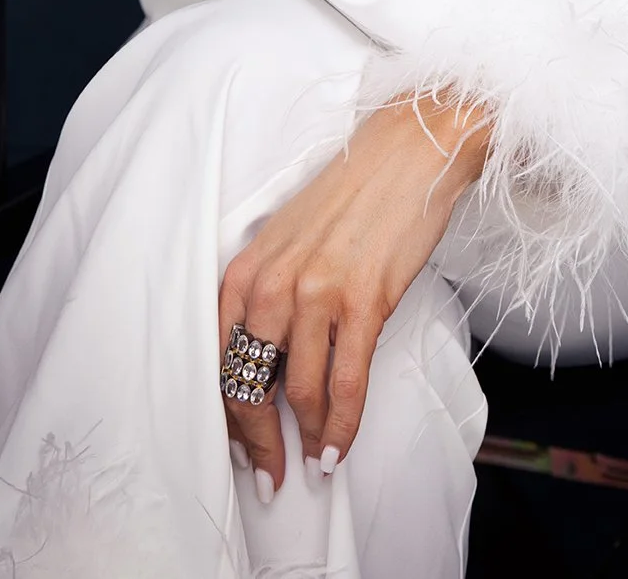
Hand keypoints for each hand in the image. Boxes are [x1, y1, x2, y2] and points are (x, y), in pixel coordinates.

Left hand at [218, 93, 489, 497]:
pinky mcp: (363, 302)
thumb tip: (271, 364)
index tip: (242, 447)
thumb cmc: (353, 194)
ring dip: (305, 439)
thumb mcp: (289, 238)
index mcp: (247, 267)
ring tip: (314, 462)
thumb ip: (270, 292)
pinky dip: (341, 426)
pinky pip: (346, 384)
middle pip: (249, 386)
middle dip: (258, 442)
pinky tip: (339, 446)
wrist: (409, 151)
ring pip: (299, 394)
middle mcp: (272, 283)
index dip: (228, 416)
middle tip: (271, 476)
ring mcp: (317, 293)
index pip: (218, 360)